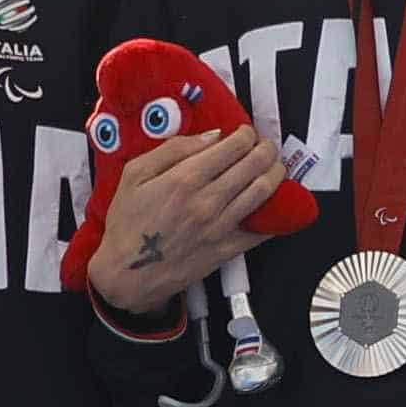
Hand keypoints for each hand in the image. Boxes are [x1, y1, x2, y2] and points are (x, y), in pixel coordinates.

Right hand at [91, 125, 289, 324]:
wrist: (127, 273)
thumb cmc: (127, 222)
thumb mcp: (135, 174)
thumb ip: (173, 149)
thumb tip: (212, 136)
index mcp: (184, 178)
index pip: (233, 147)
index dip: (246, 135)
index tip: (246, 133)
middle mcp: (207, 201)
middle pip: (254, 166)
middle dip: (266, 149)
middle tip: (265, 146)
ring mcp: (220, 226)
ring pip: (263, 192)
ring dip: (276, 173)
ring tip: (275, 166)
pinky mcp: (227, 249)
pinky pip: (263, 228)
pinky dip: (276, 212)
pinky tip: (278, 202)